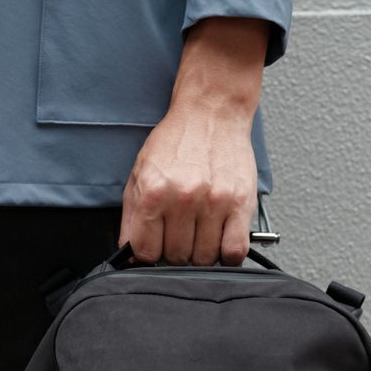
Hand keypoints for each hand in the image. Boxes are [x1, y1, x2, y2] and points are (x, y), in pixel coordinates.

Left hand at [119, 17, 268, 267]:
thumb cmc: (177, 143)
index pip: (145, 252)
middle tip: (181, 231)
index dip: (149, 254)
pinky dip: (226, 255)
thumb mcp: (140, 175)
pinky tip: (220, 240)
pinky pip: (233, 252)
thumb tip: (130, 256)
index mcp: (154, 192)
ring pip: (203, 258)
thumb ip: (132, 218)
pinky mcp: (240, 203)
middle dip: (176, 250)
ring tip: (201, 230)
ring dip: (201, 252)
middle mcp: (183, 198)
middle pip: (176, 257)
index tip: (156, 246)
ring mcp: (214, 202)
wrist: (211, 112)